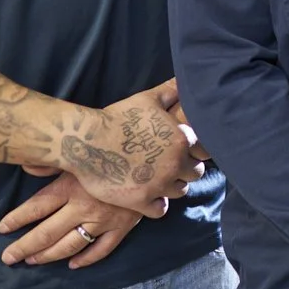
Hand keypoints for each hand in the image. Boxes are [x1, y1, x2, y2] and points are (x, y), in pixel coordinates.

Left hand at [0, 165, 140, 267]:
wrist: (156, 157)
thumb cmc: (114, 151)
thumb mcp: (81, 152)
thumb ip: (52, 162)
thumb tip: (25, 166)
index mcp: (71, 187)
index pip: (35, 207)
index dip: (16, 219)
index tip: (2, 229)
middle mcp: (83, 208)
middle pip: (46, 232)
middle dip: (24, 247)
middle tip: (8, 258)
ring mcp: (104, 221)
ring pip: (70, 245)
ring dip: (48, 255)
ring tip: (32, 260)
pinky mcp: (123, 227)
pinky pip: (102, 250)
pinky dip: (86, 259)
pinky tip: (72, 264)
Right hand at [59, 79, 202, 216]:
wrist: (86, 141)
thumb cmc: (117, 117)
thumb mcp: (147, 99)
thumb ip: (171, 90)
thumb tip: (187, 79)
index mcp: (181, 139)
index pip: (203, 151)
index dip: (192, 151)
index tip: (181, 151)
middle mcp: (175, 163)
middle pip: (195, 173)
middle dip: (184, 170)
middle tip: (169, 166)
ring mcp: (159, 184)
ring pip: (181, 191)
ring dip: (172, 186)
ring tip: (158, 179)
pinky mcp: (141, 201)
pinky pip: (161, 210)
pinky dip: (156, 204)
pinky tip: (147, 195)